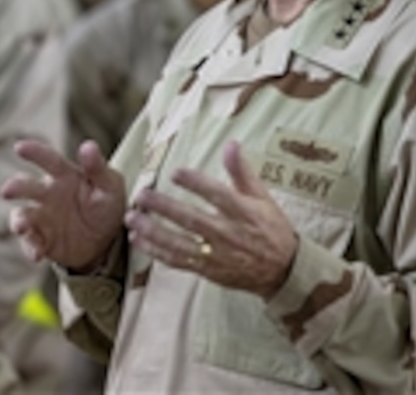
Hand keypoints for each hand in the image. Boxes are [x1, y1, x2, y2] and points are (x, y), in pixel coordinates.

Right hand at [0, 139, 126, 270]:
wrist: (107, 242)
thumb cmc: (106, 205)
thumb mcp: (110, 186)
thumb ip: (98, 168)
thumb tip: (88, 145)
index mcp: (65, 175)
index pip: (48, 160)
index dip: (34, 152)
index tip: (19, 147)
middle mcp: (47, 194)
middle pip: (26, 186)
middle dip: (15, 187)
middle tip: (7, 190)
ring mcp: (42, 217)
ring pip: (21, 215)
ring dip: (18, 221)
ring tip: (21, 227)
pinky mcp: (41, 240)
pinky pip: (30, 243)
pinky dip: (30, 248)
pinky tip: (37, 255)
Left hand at [125, 141, 297, 299]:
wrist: (283, 271)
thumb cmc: (271, 228)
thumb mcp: (262, 197)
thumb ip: (242, 171)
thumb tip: (231, 144)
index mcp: (244, 213)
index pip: (218, 195)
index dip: (197, 184)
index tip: (176, 172)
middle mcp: (229, 234)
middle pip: (193, 220)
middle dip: (165, 207)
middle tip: (141, 195)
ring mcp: (217, 255)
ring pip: (180, 243)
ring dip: (154, 231)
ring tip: (132, 218)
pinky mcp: (208, 270)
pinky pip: (178, 261)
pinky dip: (157, 252)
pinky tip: (139, 239)